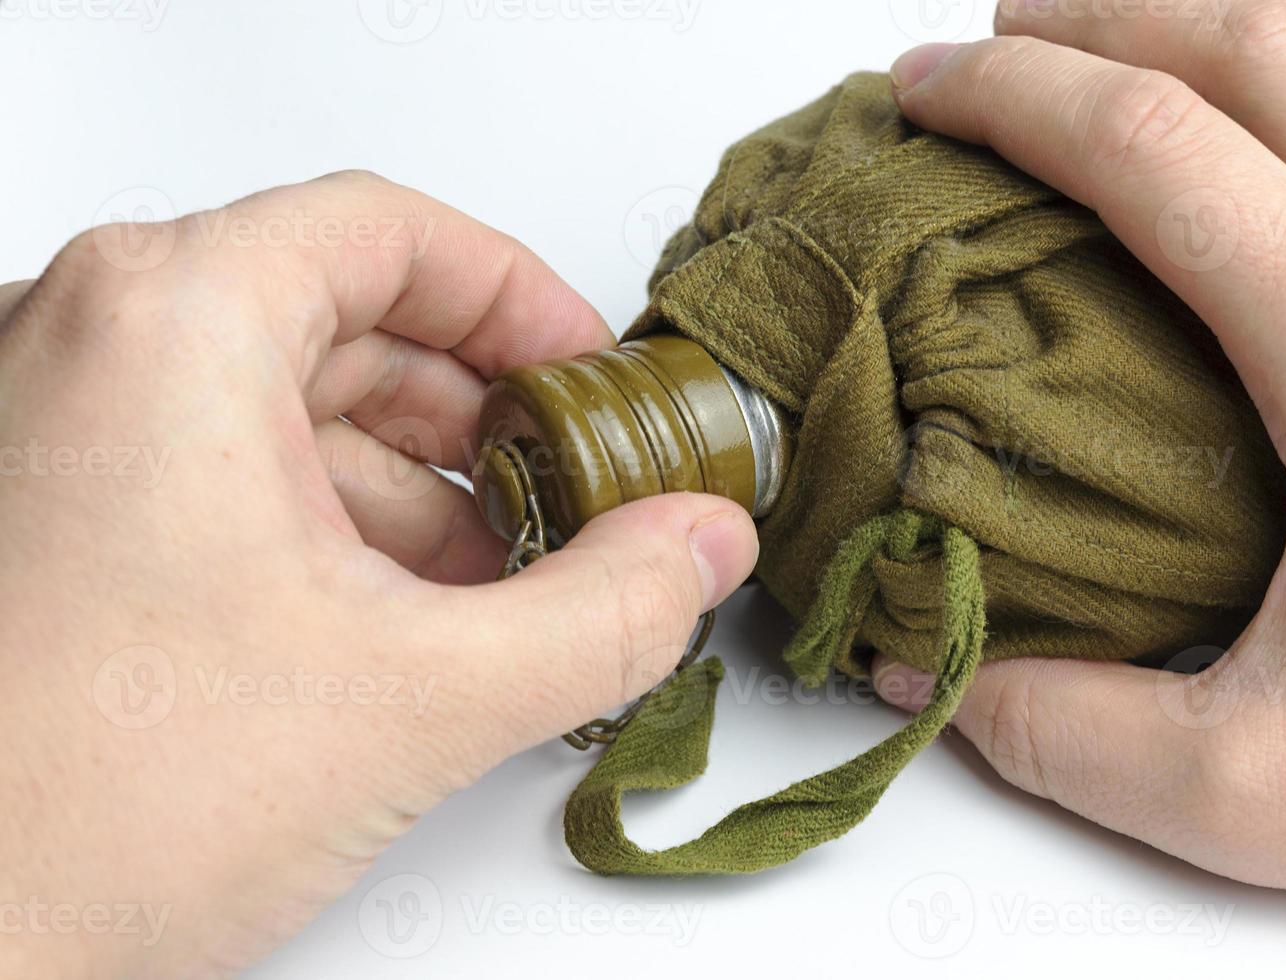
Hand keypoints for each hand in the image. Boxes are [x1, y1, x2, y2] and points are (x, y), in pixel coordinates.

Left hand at [0, 171, 757, 976]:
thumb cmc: (76, 813)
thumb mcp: (413, 700)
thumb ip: (602, 612)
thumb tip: (697, 546)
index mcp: (169, 324)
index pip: (388, 232)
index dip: (518, 297)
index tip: (588, 374)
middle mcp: (88, 347)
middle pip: (342, 317)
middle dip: (479, 414)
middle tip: (572, 486)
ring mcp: (52, 430)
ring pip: (283, 403)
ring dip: (412, 485)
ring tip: (500, 581)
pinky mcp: (48, 515)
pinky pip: (220, 471)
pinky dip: (327, 524)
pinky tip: (396, 619)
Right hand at [877, 0, 1285, 934]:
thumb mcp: (1265, 793)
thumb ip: (1064, 733)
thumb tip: (922, 667)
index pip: (1151, 151)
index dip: (1014, 95)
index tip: (933, 85)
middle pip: (1260, 47)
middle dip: (1101, 23)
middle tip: (1008, 38)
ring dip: (1254, 9)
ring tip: (1157, 32)